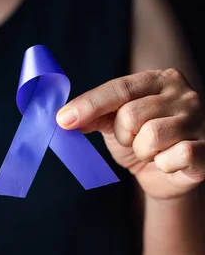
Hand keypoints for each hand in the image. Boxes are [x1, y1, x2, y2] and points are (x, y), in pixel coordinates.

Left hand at [56, 69, 204, 198]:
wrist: (166, 175)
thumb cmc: (139, 141)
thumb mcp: (112, 122)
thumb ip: (92, 114)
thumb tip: (64, 119)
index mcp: (160, 80)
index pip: (119, 88)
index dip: (89, 105)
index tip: (62, 120)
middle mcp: (184, 94)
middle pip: (131, 115)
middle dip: (124, 135)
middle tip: (134, 140)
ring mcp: (199, 120)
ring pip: (151, 137)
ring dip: (142, 151)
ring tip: (151, 151)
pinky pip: (176, 156)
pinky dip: (164, 164)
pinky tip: (169, 162)